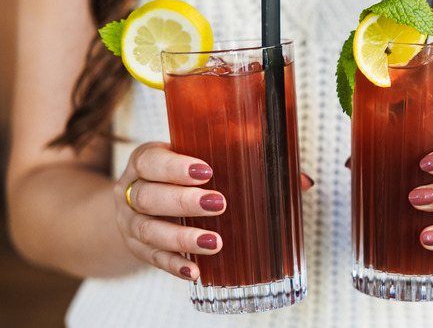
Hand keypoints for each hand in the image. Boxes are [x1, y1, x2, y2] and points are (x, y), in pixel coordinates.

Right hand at [114, 142, 315, 279]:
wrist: (138, 201)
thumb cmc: (179, 177)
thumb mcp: (198, 160)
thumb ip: (245, 164)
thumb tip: (302, 181)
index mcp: (146, 160)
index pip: (151, 160)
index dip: (175, 167)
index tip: (207, 171)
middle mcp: (131, 191)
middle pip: (150, 197)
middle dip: (184, 202)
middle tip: (219, 204)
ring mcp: (130, 222)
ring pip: (149, 231)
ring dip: (182, 238)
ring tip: (214, 242)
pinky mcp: (137, 249)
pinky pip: (152, 259)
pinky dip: (173, 265)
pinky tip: (194, 271)